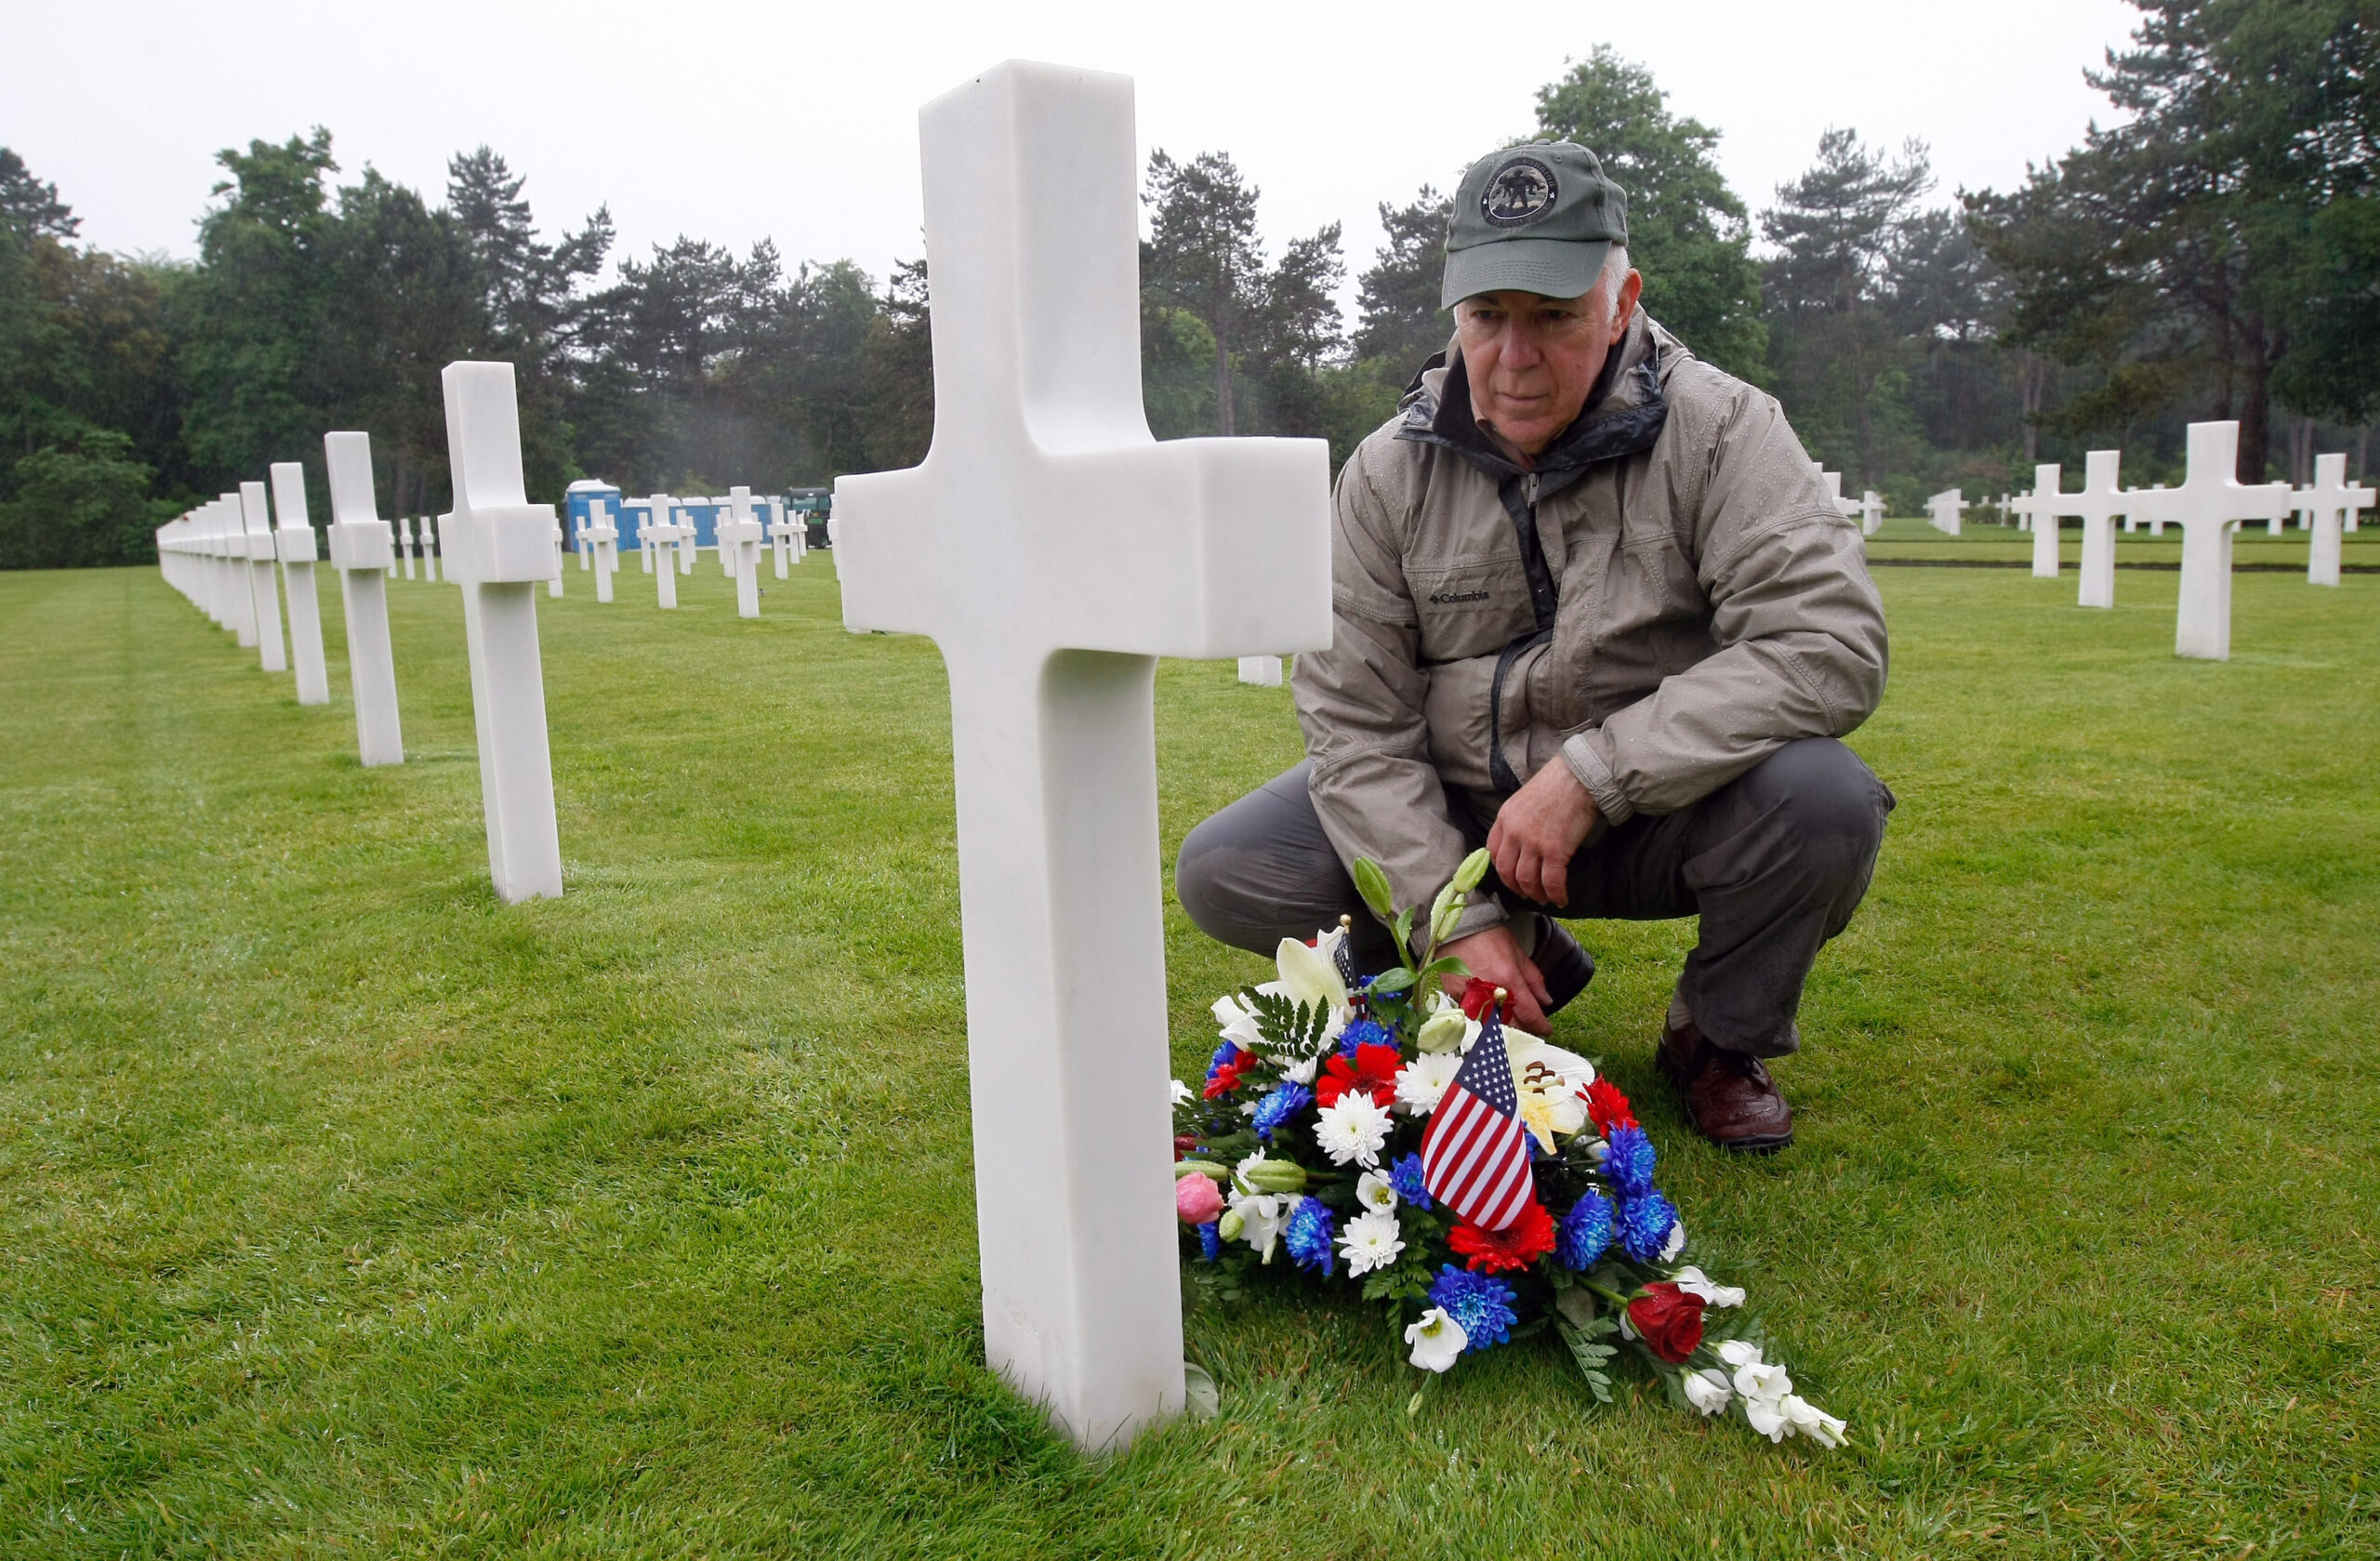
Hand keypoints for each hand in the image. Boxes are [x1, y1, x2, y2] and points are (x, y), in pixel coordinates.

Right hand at [1440, 926, 1553, 1035]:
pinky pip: (1473, 1016)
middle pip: (1512, 1025)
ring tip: (1510, 1021)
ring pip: (1492, 1025)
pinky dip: (1483, 1018)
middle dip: (1524, 1028)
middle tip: (1529, 1025)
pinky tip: (1488, 1012)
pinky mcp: (1456, 997)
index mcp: (1510, 980)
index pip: (1530, 1014)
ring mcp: (1471, 997)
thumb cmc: (1490, 937)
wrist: (1459, 927)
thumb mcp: (1518, 954)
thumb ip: (1534, 980)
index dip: (1541, 1025)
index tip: (1546, 1029)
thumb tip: (1546, 1001)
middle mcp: (1491, 993)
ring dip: (1504, 1026)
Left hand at [1488, 759, 1598, 908]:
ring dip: (1536, 894)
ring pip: (1527, 881)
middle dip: (1517, 888)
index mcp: (1504, 818)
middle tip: (1528, 893)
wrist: (1578, 777)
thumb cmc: (1555, 785)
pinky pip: (1552, 882)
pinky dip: (1556, 895)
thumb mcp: (1523, 800)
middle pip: (1507, 872)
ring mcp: (1533, 843)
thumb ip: (1516, 822)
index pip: (1493, 853)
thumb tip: (1520, 845)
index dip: (1502, 870)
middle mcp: (1514, 832)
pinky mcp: (1555, 850)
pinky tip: (1562, 899)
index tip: (1511, 877)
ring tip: (1544, 898)